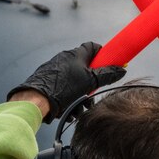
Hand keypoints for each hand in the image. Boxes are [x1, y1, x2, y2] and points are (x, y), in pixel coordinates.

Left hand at [7, 42, 125, 122]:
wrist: (37, 99)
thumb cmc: (63, 88)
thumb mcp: (90, 82)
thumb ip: (107, 75)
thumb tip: (121, 69)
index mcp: (76, 55)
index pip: (93, 47)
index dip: (102, 54)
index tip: (108, 64)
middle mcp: (64, 59)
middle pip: (85, 67)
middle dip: (91, 83)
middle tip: (92, 94)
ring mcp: (55, 69)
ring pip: (74, 81)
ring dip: (80, 95)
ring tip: (79, 108)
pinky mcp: (48, 80)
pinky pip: (63, 88)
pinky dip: (68, 99)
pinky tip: (68, 111)